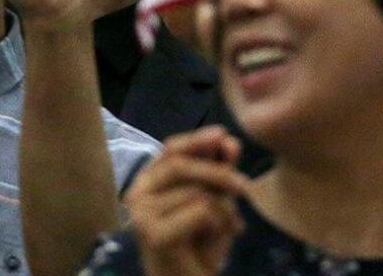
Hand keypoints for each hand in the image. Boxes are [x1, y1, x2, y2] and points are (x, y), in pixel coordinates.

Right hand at [127, 126, 248, 275]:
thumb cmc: (199, 248)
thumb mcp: (214, 203)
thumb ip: (217, 172)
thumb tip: (229, 141)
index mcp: (148, 183)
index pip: (170, 150)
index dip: (197, 140)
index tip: (223, 135)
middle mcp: (136, 194)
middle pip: (180, 165)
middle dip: (218, 172)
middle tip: (245, 187)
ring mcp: (141, 215)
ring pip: (196, 191)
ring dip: (223, 210)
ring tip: (228, 229)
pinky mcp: (153, 234)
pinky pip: (200, 211)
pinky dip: (219, 224)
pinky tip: (216, 241)